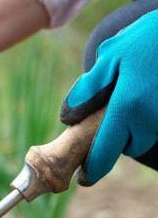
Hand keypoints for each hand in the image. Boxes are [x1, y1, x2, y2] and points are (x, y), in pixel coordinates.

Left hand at [60, 9, 157, 184]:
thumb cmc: (147, 38)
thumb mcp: (111, 55)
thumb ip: (88, 89)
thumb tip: (68, 118)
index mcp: (128, 108)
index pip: (105, 152)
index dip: (93, 169)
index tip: (84, 178)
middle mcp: (151, 119)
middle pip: (129, 146)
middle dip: (118, 138)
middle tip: (112, 115)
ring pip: (146, 135)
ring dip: (135, 126)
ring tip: (133, 93)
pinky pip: (156, 123)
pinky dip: (148, 115)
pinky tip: (146, 90)